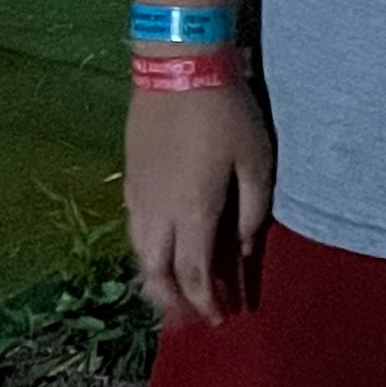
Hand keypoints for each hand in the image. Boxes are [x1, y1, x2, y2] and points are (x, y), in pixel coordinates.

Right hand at [126, 83, 272, 325]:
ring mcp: (138, 194)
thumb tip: (245, 252)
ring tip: (173, 292)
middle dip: (172, 301)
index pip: (195, 275)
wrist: (179, 68)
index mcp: (193, 213)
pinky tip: (159, 249)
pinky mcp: (129, 176)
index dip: (206, 302)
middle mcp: (157, 212)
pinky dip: (146, 250)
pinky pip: (134, 228)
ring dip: (155, 278)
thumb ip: (252, 213)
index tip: (222, 318)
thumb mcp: (256, 163)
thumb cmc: (227, 114)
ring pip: (139, 251)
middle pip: (156, 272)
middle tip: (192, 316)